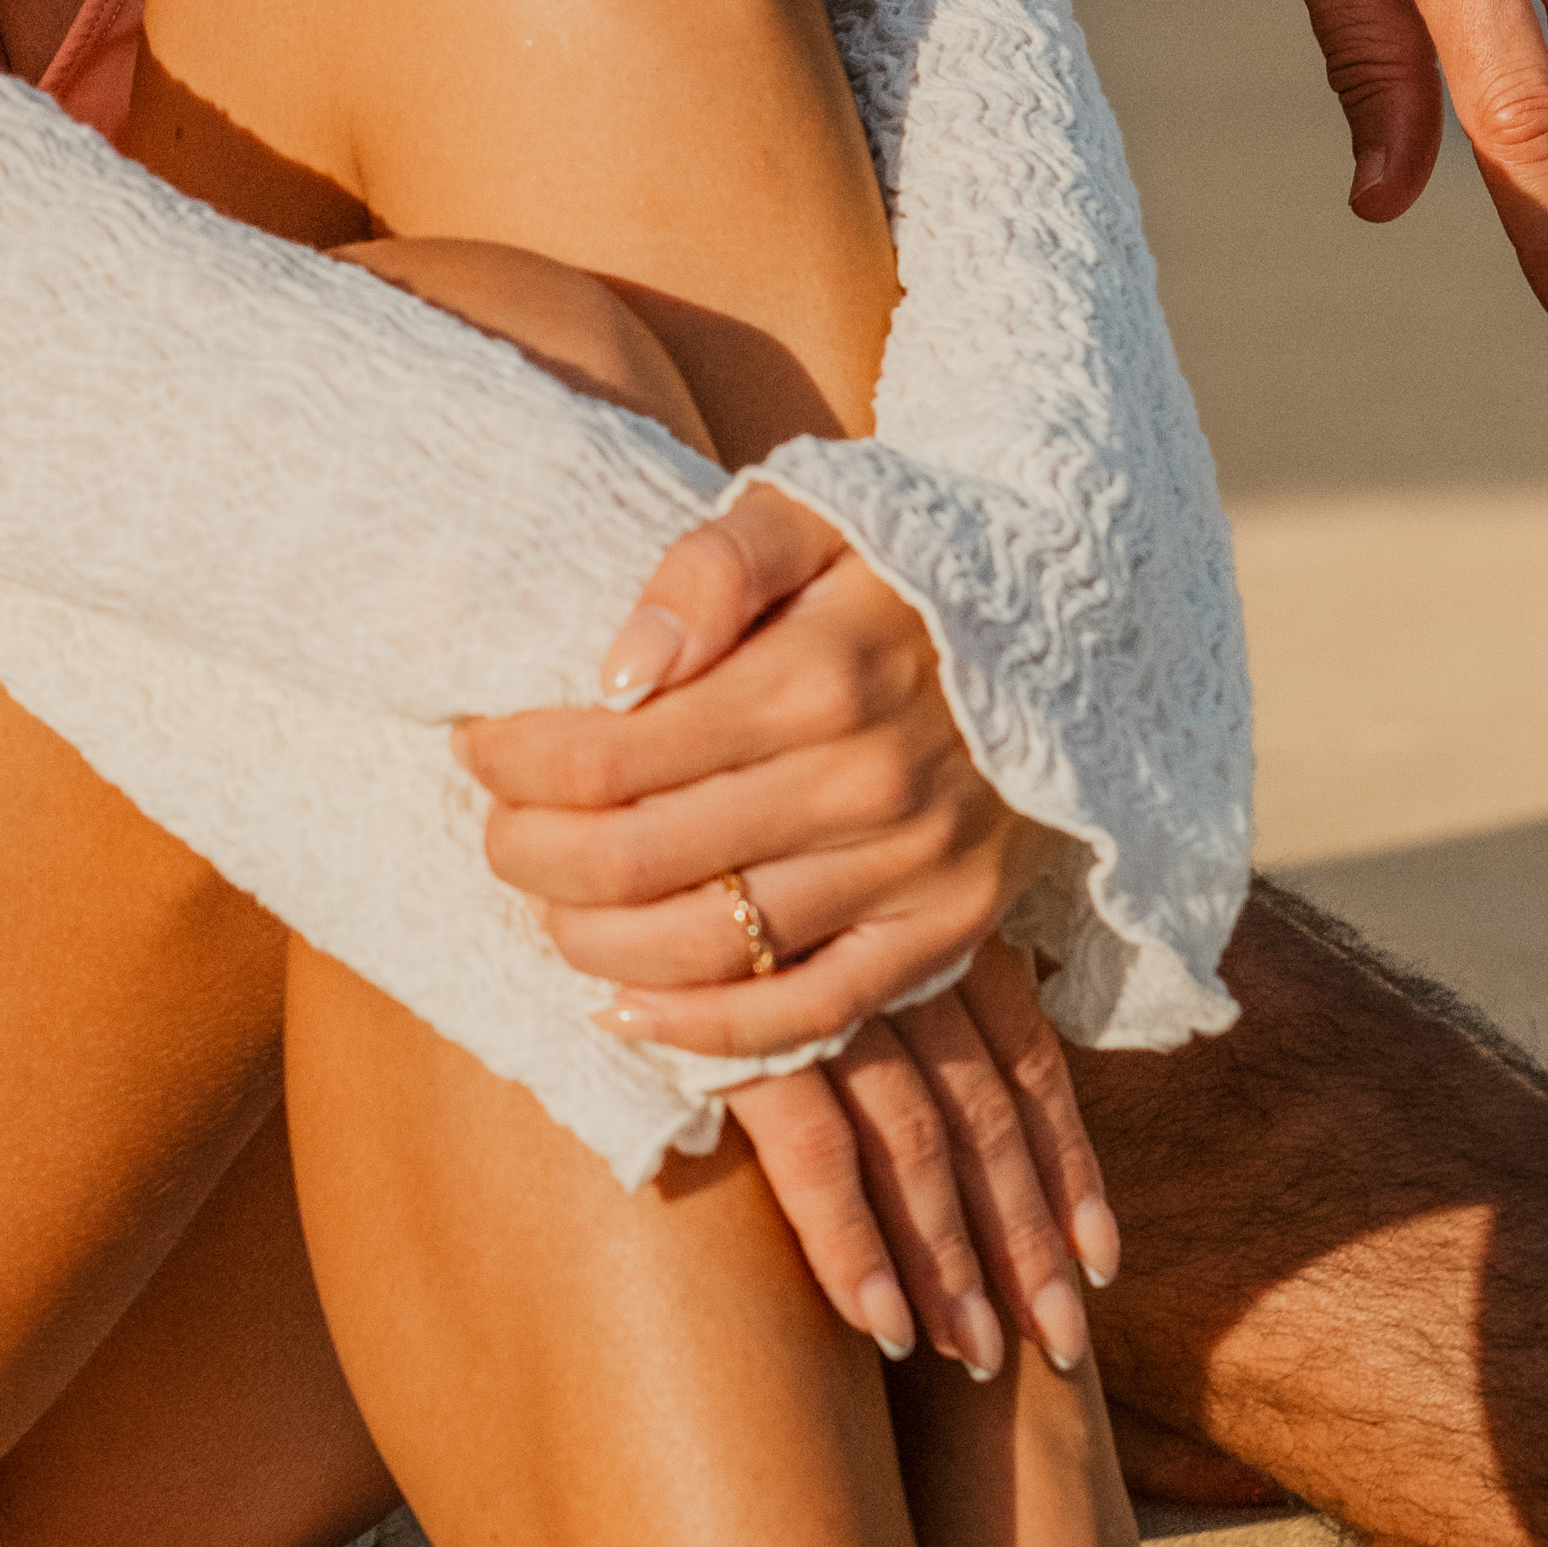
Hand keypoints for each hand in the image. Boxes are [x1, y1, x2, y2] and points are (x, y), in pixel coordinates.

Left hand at [457, 488, 1101, 1377]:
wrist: (1066, 617)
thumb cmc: (897, 560)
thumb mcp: (806, 511)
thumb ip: (707, 571)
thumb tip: (616, 674)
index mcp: (819, 673)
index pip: (607, 754)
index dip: (515, 763)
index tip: (481, 746)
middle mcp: (867, 783)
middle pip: (636, 860)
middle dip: (530, 854)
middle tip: (498, 831)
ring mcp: (912, 869)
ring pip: (704, 948)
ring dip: (591, 942)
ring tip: (551, 906)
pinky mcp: (947, 932)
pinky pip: (809, 1013)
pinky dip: (703, 1034)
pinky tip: (623, 1012)